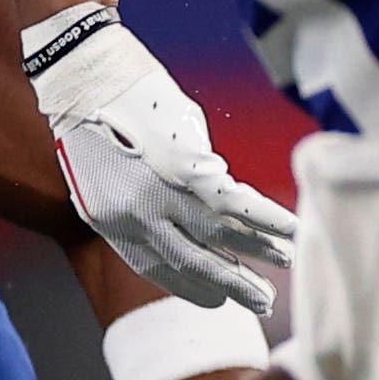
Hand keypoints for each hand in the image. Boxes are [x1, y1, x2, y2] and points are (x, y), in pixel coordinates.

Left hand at [24, 9, 295, 311]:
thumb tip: (183, 213)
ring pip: (220, 237)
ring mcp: (161, 194)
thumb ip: (139, 199)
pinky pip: (235, 202)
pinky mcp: (186, 167)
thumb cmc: (94, 117)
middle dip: (232, 286)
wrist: (85, 77)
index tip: (216, 299)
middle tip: (263, 302)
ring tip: (289, 264)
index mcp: (109, 222)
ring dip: (259, 253)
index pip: (155, 267)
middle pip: (193, 263)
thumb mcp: (101, 173)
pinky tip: (293, 230)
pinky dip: (267, 218)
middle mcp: (135, 217)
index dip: (190, 287)